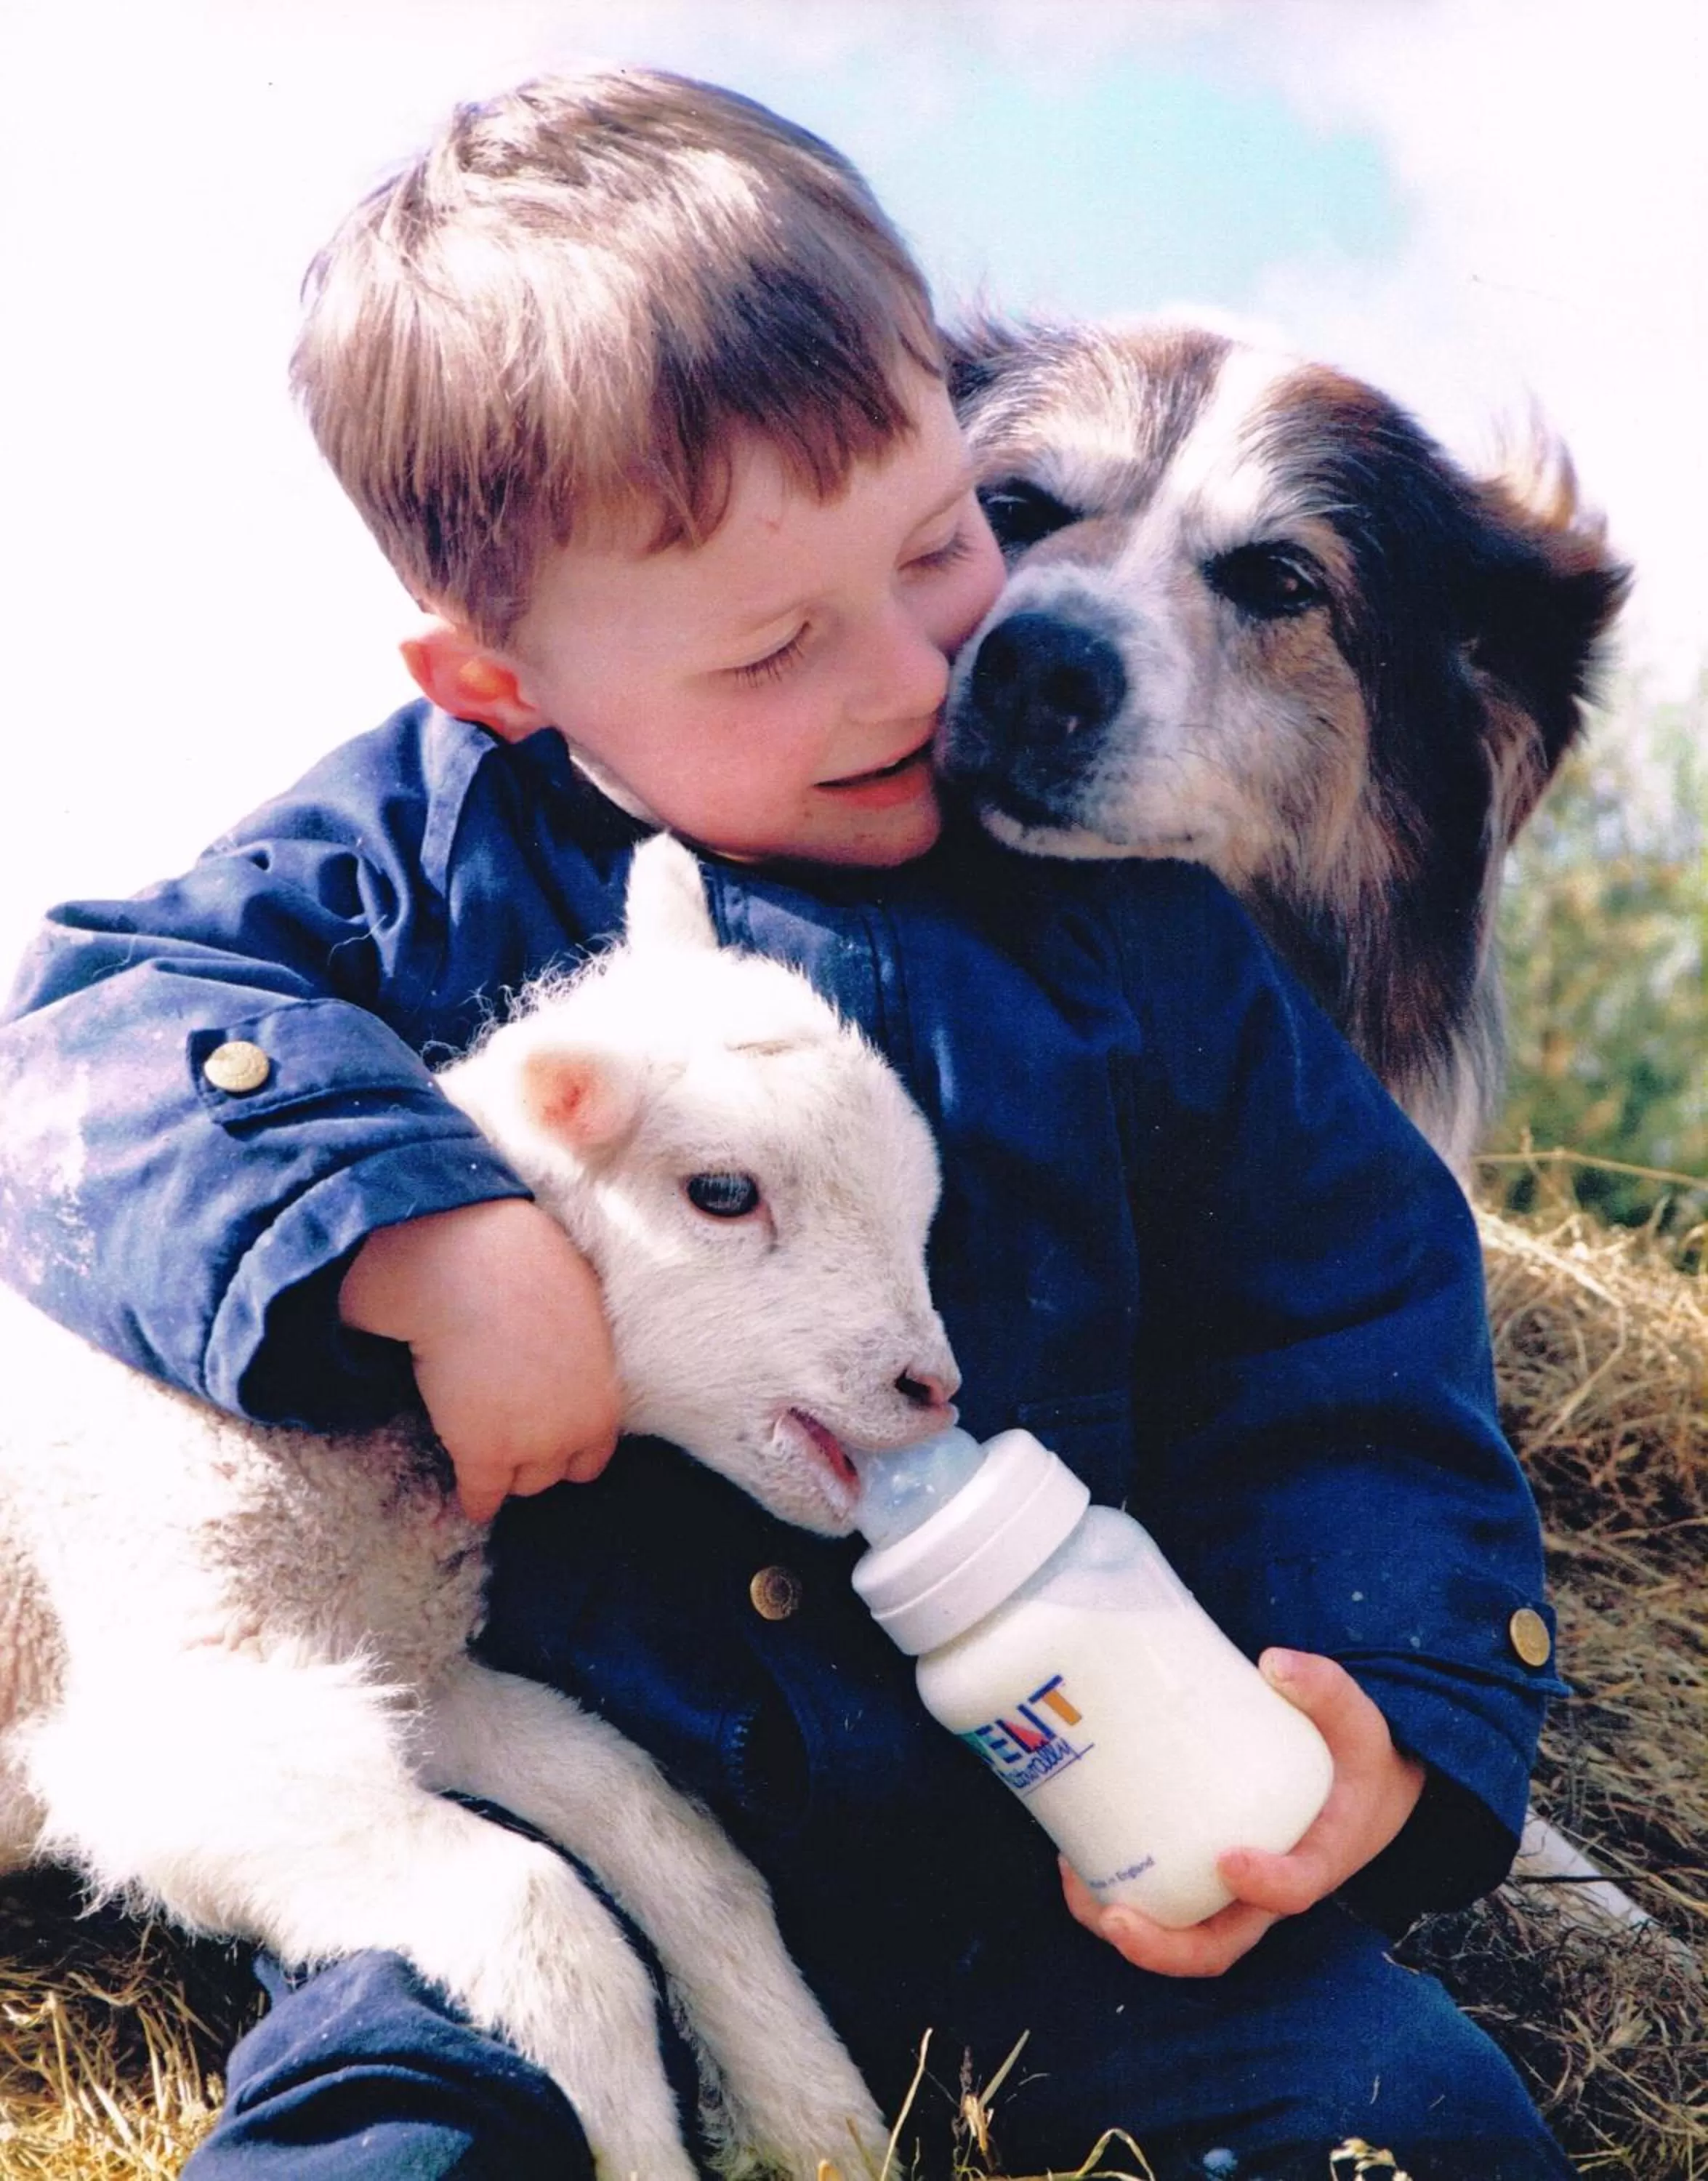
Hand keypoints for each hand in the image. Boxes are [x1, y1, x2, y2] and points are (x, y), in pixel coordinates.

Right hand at [339, 1198, 622, 1522]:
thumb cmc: (526, 1270)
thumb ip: (583, 1351)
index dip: (569, 1443)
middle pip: (558, 1470)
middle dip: (536, 1456)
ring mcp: (532, 1446)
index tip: (548, 1435)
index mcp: (606, 1395)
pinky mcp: (485, 1454)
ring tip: (485, 1454)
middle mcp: (577, 1430)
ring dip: (506, 1471)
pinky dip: (474, 1499)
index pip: (595, 1451)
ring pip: (523, 1483)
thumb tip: (575, 1353)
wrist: (474, 1271)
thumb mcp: (581, 1310)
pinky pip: (482, 1497)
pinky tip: (470, 1498)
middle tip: (510, 1434)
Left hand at [1061, 1648, 1426, 1977]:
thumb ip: (1324, 1688)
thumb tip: (1272, 1663)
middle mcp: (1270, 1892)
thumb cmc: (1354, 1758)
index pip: (1294, 1891)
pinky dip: (1115, 1897)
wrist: (1358, 1790)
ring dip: (1124, 1927)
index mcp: (1318, 1858)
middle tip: (1117, 1916)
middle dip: (1164, 1946)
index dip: (1263, 1886)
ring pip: (1181, 1938)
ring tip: (1075, 1883)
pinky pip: (1162, 1908)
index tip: (1227, 1861)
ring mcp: (1234, 1895)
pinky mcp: (1204, 1878)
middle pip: (1219, 1946)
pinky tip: (1074, 1859)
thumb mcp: (1356, 1721)